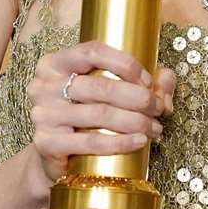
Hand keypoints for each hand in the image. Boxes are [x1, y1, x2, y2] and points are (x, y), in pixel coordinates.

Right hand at [25, 41, 175, 188]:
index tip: (148, 80)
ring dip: (135, 121)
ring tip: (155, 128)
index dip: (126, 64)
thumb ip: (141, 81)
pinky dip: (121, 142)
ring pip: (99, 114)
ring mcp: (42, 114)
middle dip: (138, 98)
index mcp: (55, 63)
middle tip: (158, 108)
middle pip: (100, 86)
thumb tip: (165, 80)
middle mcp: (43, 85)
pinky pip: (91, 141)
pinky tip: (140, 141)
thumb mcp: (108, 92)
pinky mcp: (45, 143)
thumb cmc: (85, 117)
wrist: (56, 157)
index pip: (93, 51)